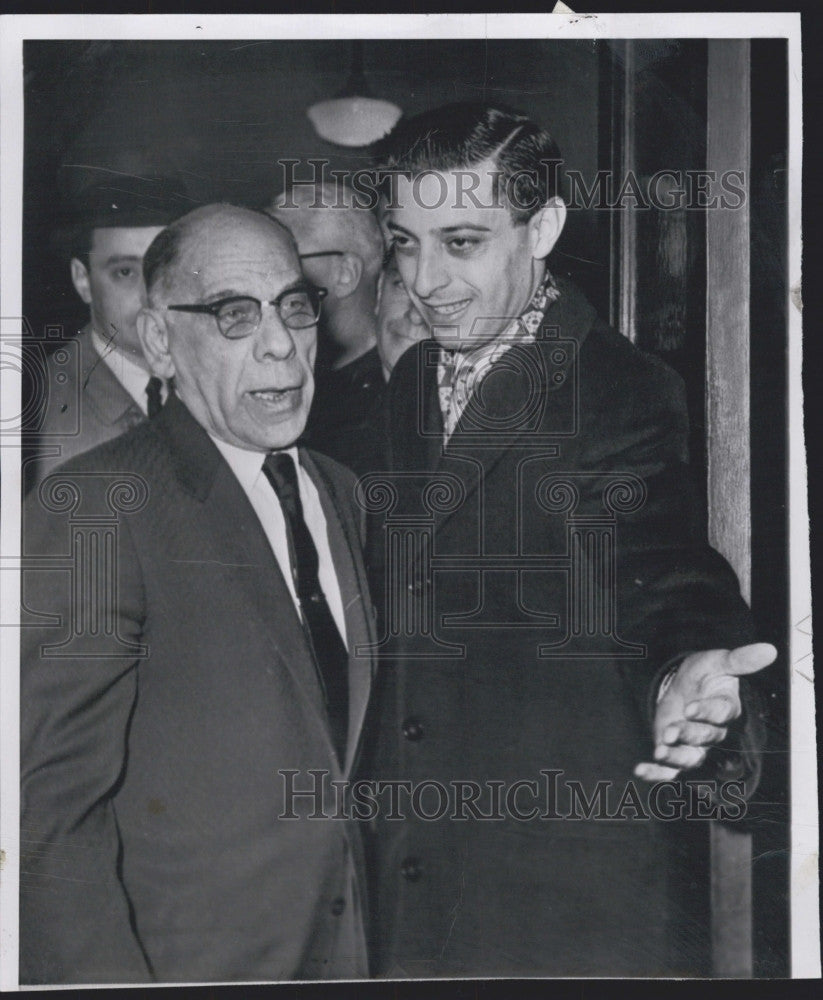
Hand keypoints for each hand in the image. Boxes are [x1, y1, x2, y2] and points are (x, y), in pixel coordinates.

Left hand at [634, 642, 775, 781]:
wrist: (684, 685)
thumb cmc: (705, 674)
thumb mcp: (718, 661)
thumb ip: (740, 659)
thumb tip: (770, 649)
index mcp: (725, 707)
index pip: (721, 713)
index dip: (707, 712)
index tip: (691, 708)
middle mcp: (713, 730)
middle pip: (705, 737)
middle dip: (688, 735)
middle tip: (671, 732)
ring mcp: (695, 745)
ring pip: (690, 757)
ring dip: (675, 757)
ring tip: (659, 752)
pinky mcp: (677, 752)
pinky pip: (670, 770)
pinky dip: (656, 774)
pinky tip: (641, 771)